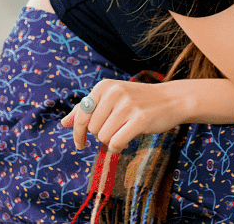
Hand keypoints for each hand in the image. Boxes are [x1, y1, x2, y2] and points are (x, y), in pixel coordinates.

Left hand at [61, 79, 182, 152]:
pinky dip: (117, 147)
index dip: (77, 133)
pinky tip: (125, 141)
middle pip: (92, 128)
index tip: (79, 144)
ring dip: (111, 141)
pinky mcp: (139, 119)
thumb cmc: (137, 101)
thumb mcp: (111, 98)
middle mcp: (114, 92)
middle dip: (100, 134)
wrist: (170, 100)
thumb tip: (63, 123)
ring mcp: (127, 105)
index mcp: (104, 86)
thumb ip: (86, 109)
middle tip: (115, 129)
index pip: (81, 114)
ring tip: (123, 131)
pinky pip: (116, 143)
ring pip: (103, 137)